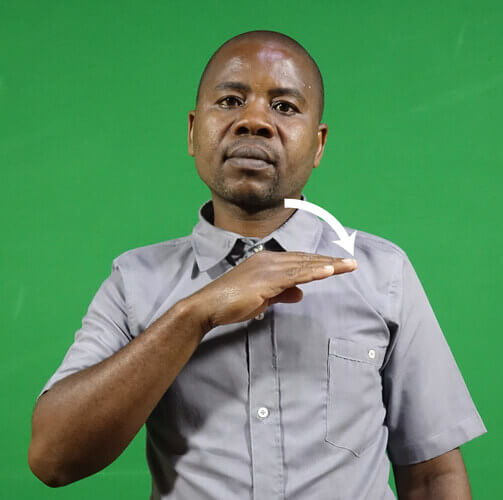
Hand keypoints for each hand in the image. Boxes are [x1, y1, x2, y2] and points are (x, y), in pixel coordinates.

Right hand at [189, 250, 357, 332]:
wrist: (208, 306)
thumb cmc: (232, 303)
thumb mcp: (263, 298)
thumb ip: (282, 293)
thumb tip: (300, 293)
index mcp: (266, 262)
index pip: (299, 261)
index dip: (319, 263)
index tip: (337, 266)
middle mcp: (268, 260)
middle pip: (305, 260)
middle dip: (330, 262)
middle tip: (352, 264)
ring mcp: (267, 268)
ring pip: (304, 265)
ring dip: (328, 266)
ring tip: (349, 266)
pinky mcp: (266, 280)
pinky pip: (295, 275)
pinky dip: (314, 273)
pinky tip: (329, 272)